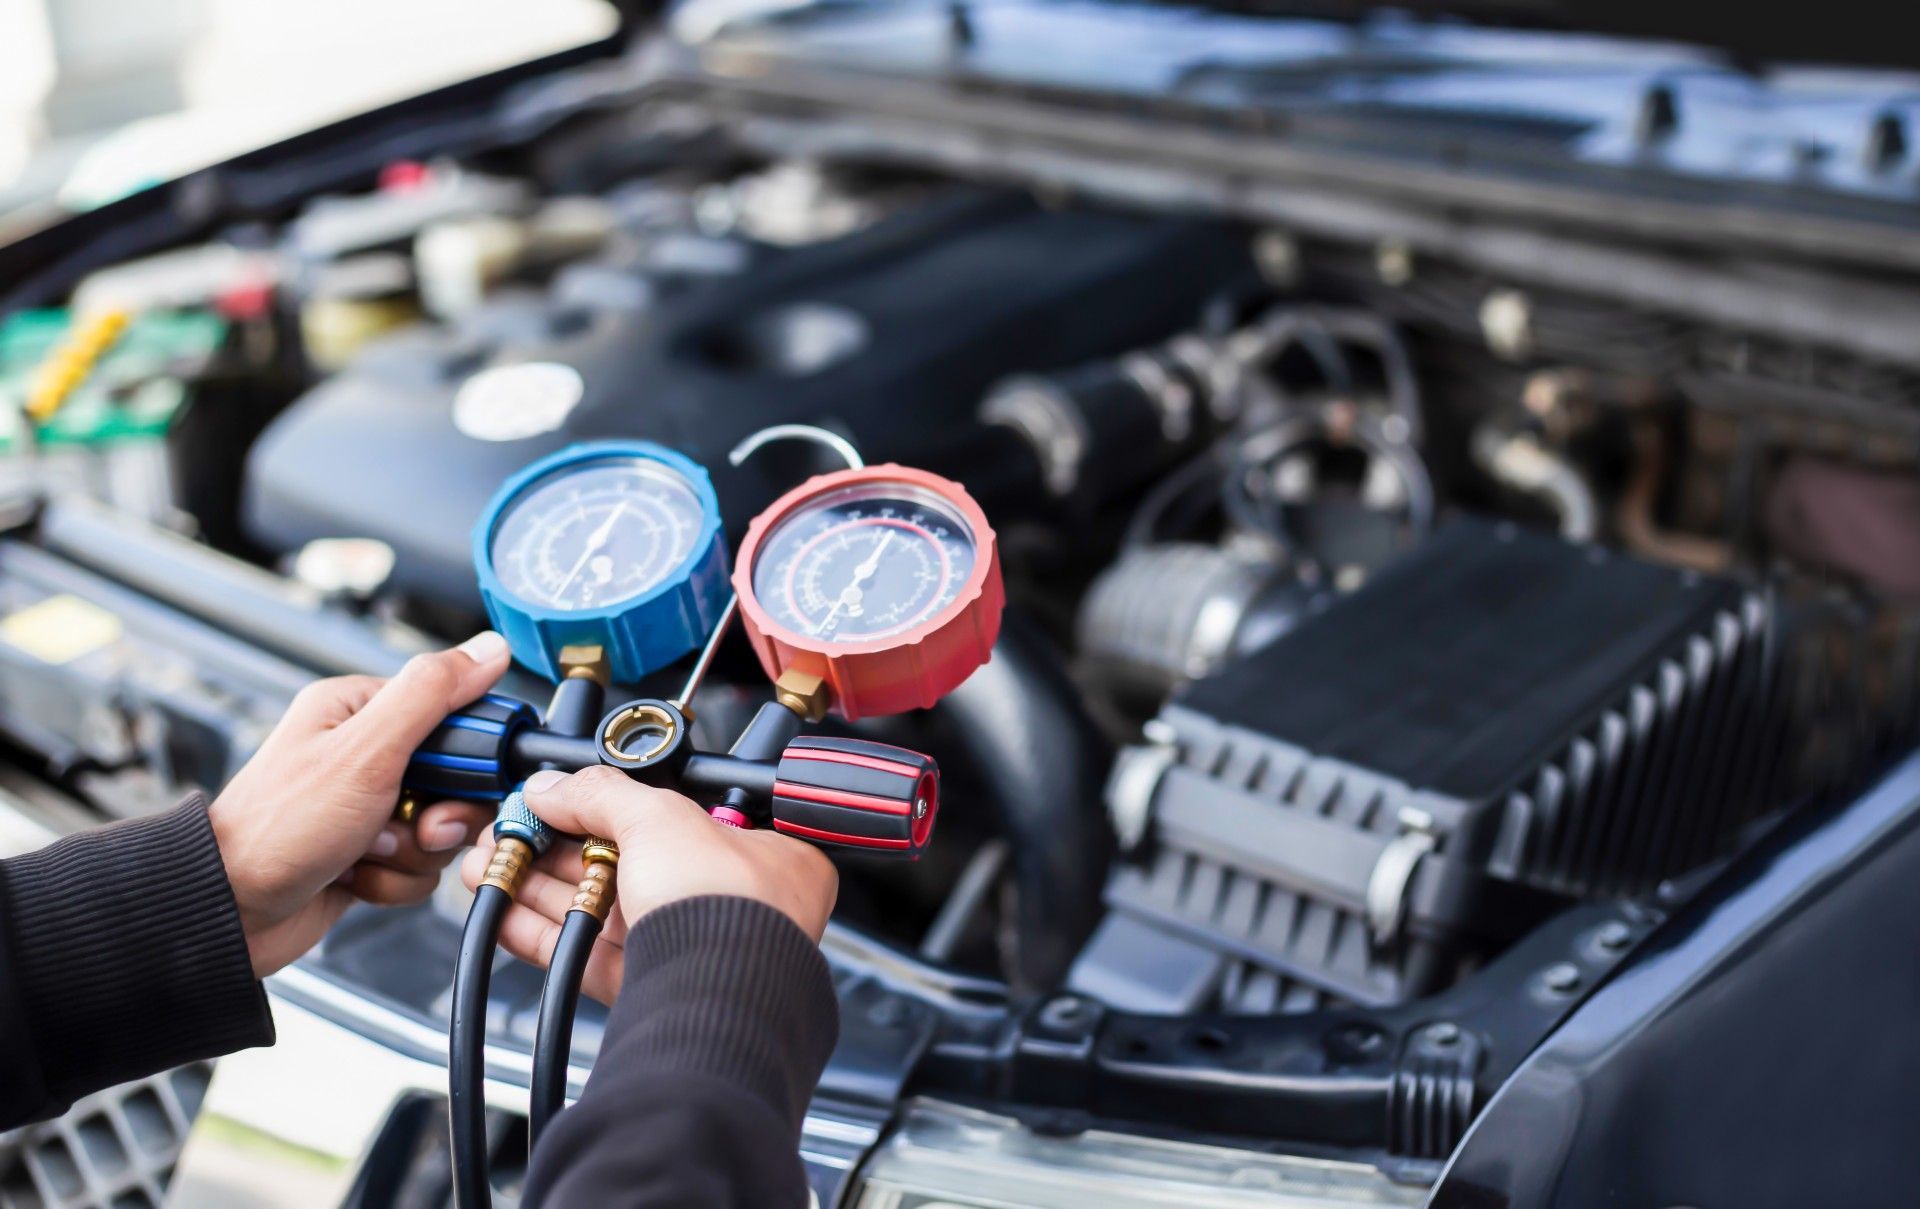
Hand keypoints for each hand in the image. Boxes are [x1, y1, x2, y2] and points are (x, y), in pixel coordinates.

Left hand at [209, 632, 512, 976]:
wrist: (231, 910)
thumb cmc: (277, 828)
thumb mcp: (364, 750)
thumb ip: (430, 694)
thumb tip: (488, 649)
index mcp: (359, 710)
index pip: (454, 713)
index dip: (470, 754)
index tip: (462, 780)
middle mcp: (364, 755)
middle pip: (456, 780)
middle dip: (441, 815)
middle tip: (416, 825)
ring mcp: (368, 807)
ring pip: (442, 828)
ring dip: (413, 852)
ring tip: (369, 852)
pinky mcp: (370, 853)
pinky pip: (420, 866)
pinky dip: (396, 880)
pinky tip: (358, 876)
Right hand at [458, 766, 837, 1003]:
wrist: (719, 998)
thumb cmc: (727, 907)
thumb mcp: (661, 818)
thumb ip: (600, 795)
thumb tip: (551, 787)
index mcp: (754, 852)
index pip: (671, 818)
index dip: (610, 807)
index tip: (557, 801)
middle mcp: (724, 901)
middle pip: (624, 864)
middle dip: (554, 848)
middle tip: (508, 833)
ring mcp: (684, 947)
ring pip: (598, 911)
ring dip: (535, 887)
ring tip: (486, 867)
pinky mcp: (646, 990)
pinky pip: (584, 956)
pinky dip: (538, 934)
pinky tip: (501, 914)